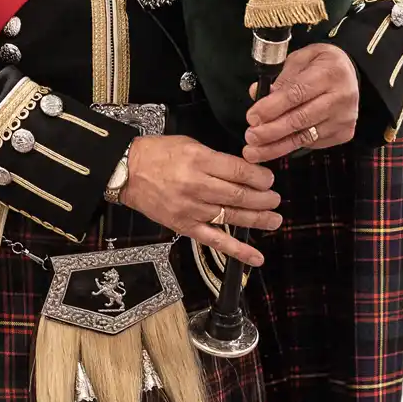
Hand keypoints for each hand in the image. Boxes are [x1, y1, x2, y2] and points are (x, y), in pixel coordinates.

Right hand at [120, 135, 280, 268]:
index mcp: (199, 160)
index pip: (239, 171)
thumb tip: (242, 170)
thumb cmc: (157, 154)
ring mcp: (192, 209)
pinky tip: (256, 257)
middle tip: (275, 198)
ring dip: (258, 219)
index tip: (269, 179)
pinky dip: (238, 250)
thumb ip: (216, 158)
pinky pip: (215, 240)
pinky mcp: (185, 226)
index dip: (260, 177)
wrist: (127, 171)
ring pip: (232, 216)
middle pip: (240, 195)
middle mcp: (197, 185)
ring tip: (274, 219)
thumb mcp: (189, 144)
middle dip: (264, 198)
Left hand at [243, 43, 359, 162]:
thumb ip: (280, 76)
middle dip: (271, 131)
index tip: (251, 117)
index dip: (272, 107)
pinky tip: (274, 147)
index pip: (296, 94)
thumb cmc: (321, 64)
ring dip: (277, 146)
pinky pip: (312, 143)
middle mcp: (341, 98)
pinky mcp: (344, 133)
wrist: (351, 73)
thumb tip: (256, 94)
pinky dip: (291, 146)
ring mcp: (344, 119)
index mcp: (330, 73)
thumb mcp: (301, 58)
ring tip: (254, 151)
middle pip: (300, 119)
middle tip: (250, 138)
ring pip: (305, 137)